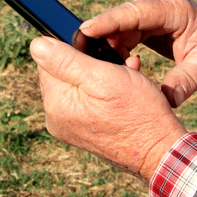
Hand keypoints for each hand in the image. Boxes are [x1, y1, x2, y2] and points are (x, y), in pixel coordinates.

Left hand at [32, 37, 186, 183]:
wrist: (160, 151)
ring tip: (126, 76)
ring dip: (101, 74)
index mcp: (56, 104)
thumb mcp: (103, 77)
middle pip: (63, 72)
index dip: (73, 48)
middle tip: (118, 65)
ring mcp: (70, 127)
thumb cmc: (138, 113)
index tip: (99, 50)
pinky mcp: (84, 132)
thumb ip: (66, 60)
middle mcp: (56, 118)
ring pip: (79, 84)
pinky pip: (87, 100)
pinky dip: (104, 90)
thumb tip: (36, 44)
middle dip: (90, 62)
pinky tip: (124, 90)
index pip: (48, 60)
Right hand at [80, 0, 196, 107]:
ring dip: (108, 46)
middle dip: (100, 38)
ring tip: (104, 71)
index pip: (133, 12)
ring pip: (118, 25)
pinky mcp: (145, 18)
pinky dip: (116, 47)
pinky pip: (123, 31)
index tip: (84, 31)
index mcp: (173, 9)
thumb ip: (185, 82)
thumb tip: (166, 102)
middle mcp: (158, 3)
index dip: (107, 21)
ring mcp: (150, 8)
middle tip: (83, 61)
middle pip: (120, 18)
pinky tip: (116, 67)